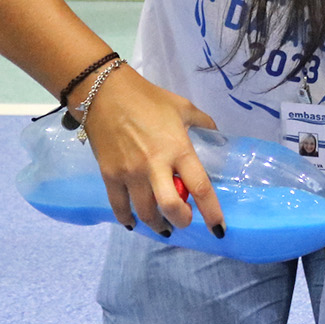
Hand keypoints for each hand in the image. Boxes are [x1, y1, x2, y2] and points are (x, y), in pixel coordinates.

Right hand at [79, 65, 225, 236]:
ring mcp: (130, 173)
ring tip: (163, 225)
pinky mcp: (109, 175)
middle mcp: (155, 166)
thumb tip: (217, 136)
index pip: (200, 188)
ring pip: (145, 212)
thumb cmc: (149, 100)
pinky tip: (134, 223)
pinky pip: (119, 207)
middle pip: (171, 207)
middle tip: (185, 220)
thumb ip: (204, 123)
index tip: (219, 229)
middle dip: (182, 221)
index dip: (212, 213)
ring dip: (158, 224)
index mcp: (178, 149)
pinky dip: (127, 219)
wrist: (105, 94)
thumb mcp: (184, 107)